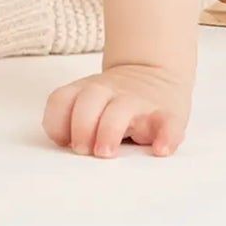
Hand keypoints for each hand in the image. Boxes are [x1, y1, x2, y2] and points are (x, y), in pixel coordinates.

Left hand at [42, 62, 191, 157]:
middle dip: (81, 126)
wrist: (155, 72)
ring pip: (121, 111)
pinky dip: (166, 137)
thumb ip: (72, 120)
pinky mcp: (167, 114)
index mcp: (85, 91)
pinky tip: (160, 149)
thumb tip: (66, 145)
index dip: (57, 123)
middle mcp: (109, 92)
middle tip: (83, 150)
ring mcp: (138, 102)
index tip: (64, 142)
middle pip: (88, 101)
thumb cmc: (114, 100)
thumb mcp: (87, 101)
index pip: (62, 100)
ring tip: (105, 153)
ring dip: (109, 131)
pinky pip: (168, 124)